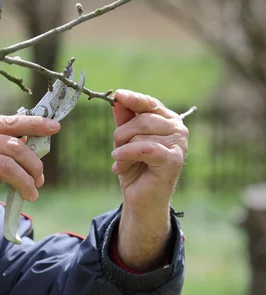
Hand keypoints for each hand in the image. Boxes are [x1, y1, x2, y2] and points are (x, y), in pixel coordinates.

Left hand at [111, 89, 188, 269]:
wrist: (139, 198)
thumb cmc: (134, 168)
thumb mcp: (124, 140)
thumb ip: (124, 119)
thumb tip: (118, 98)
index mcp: (167, 120)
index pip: (150, 103)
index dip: (133, 99)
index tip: (118, 95)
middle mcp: (178, 129)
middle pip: (141, 120)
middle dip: (121, 135)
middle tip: (116, 151)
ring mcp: (179, 144)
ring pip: (140, 135)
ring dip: (123, 150)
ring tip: (121, 163)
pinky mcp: (174, 160)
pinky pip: (146, 149)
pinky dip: (128, 155)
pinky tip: (119, 165)